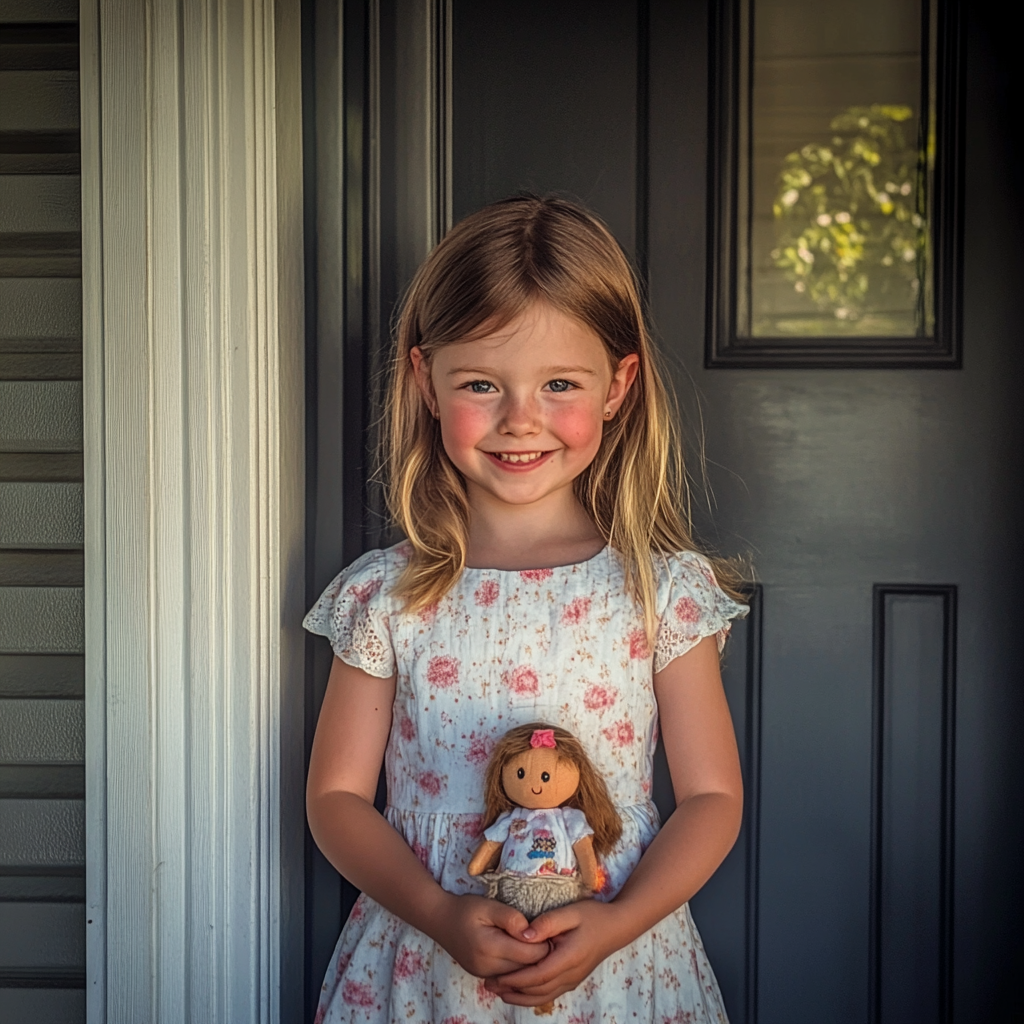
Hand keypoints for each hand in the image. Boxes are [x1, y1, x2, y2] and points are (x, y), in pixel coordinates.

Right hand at [431, 893, 550, 977]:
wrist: (439, 920)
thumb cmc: (465, 909)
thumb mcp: (488, 905)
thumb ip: (511, 918)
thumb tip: (531, 931)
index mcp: (490, 948)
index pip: (530, 955)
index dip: (546, 943)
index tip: (553, 930)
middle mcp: (487, 967)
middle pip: (527, 968)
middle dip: (542, 955)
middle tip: (551, 937)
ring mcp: (484, 975)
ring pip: (520, 975)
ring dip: (531, 962)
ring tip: (539, 943)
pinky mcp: (483, 976)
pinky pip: (510, 976)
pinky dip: (520, 966)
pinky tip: (523, 951)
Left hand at [484, 900, 626, 1005]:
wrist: (617, 927)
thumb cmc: (594, 916)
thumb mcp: (571, 912)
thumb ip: (547, 923)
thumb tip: (524, 935)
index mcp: (568, 958)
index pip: (536, 975)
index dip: (514, 979)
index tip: (495, 976)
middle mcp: (570, 975)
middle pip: (537, 990)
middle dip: (511, 990)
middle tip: (488, 985)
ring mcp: (572, 980)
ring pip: (542, 996)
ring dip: (520, 996)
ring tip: (499, 992)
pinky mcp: (572, 979)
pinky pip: (549, 993)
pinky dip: (532, 996)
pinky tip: (519, 991)